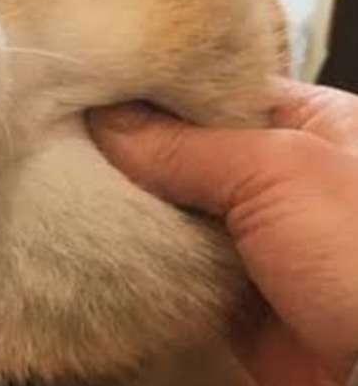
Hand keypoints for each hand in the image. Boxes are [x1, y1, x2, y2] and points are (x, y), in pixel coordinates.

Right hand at [88, 79, 357, 385]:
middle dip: (137, 150)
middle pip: (191, 149)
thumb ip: (183, 144)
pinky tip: (102, 232)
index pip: (216, 90)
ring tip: (72, 179)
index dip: (156, 90)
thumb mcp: (276, 171)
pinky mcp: (241, 297)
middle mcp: (288, 175)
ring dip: (136, 205)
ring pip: (180, 208)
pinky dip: (146, 255)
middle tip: (69, 135)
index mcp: (316, 122)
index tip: (93, 88)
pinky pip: (179, 264)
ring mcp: (264, 238)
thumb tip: (105, 120)